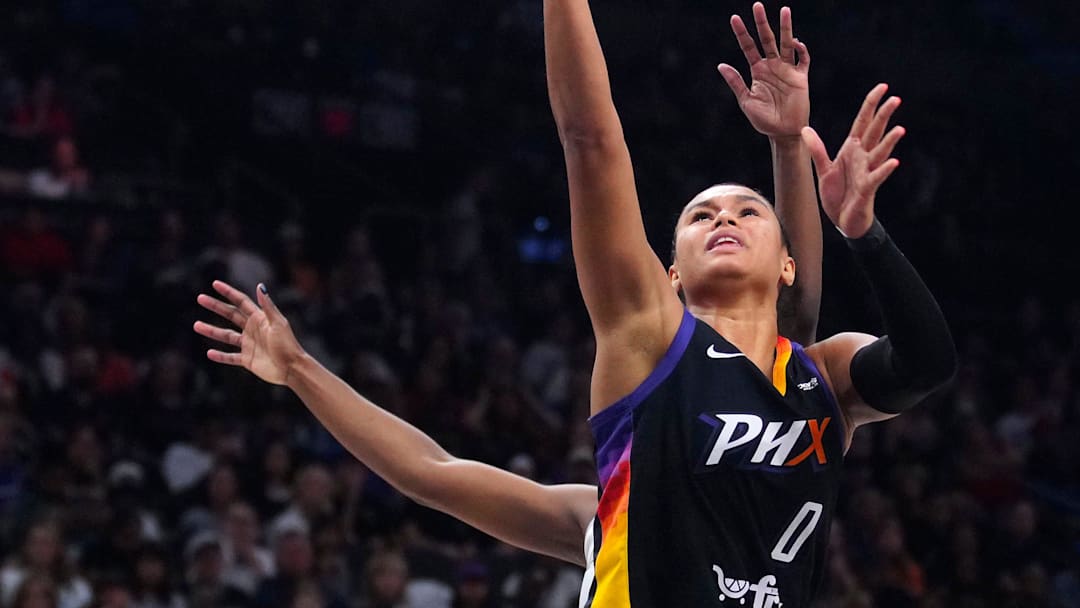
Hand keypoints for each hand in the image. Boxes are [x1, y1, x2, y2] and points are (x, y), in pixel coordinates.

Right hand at [194, 280, 303, 384]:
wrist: (292, 368)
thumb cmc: (288, 345)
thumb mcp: (277, 324)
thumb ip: (267, 306)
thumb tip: (260, 285)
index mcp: (260, 319)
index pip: (241, 302)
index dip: (228, 293)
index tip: (215, 284)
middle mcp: (253, 330)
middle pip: (231, 315)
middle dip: (216, 306)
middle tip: (200, 298)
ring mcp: (249, 345)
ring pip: (226, 336)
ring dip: (212, 330)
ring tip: (196, 325)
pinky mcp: (248, 360)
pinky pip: (230, 357)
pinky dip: (220, 356)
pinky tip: (209, 353)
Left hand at [718, 3, 809, 138]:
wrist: (783, 133)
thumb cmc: (764, 120)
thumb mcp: (746, 101)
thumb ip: (735, 82)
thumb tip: (721, 65)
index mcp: (757, 71)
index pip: (748, 47)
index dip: (742, 33)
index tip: (734, 18)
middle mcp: (772, 66)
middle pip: (767, 39)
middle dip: (762, 23)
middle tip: (757, 5)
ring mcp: (787, 70)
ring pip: (786, 44)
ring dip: (786, 27)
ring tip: (785, 10)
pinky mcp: (801, 77)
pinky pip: (802, 59)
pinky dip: (801, 50)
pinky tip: (796, 43)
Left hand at [801, 84, 904, 237]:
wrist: (843, 219)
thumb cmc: (837, 194)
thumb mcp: (823, 170)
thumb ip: (817, 149)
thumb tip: (805, 129)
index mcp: (852, 149)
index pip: (863, 122)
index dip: (871, 105)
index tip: (882, 87)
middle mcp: (863, 157)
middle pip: (875, 132)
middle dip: (884, 116)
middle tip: (895, 98)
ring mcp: (867, 172)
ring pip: (880, 153)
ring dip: (889, 141)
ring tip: (900, 129)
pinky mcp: (867, 188)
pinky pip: (876, 177)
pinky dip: (884, 170)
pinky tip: (894, 162)